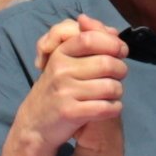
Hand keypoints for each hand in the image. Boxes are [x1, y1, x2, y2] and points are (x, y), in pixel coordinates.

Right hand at [13, 16, 130, 155]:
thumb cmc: (57, 90)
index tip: (121, 51)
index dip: (112, 43)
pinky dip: (114, 108)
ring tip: (112, 94)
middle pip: (107, 63)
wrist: (34, 124)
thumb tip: (113, 31)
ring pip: (110, 87)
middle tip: (118, 77)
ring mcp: (64, 91)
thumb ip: (89, 42)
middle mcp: (60, 70)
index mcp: (60, 54)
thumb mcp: (65, 62)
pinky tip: (110, 108)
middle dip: (121, 70)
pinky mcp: (70, 113)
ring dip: (118, 92)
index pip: (90, 38)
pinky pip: (106, 107)